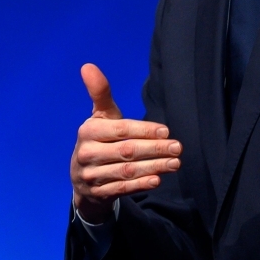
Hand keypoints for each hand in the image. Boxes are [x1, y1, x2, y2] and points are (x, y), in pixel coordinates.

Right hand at [70, 63, 181, 223]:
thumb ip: (100, 93)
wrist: (82, 177)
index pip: (120, 130)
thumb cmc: (99, 138)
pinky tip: (158, 179)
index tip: (166, 131)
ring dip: (153, 167)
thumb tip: (88, 66)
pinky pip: (121, 189)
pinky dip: (140, 184)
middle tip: (178, 147)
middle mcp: (87, 154)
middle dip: (155, 149)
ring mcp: (91, 176)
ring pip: (126, 171)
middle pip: (126, 151)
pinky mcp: (97, 193)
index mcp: (88, 131)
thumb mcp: (100, 116)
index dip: (144, 130)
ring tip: (175, 163)